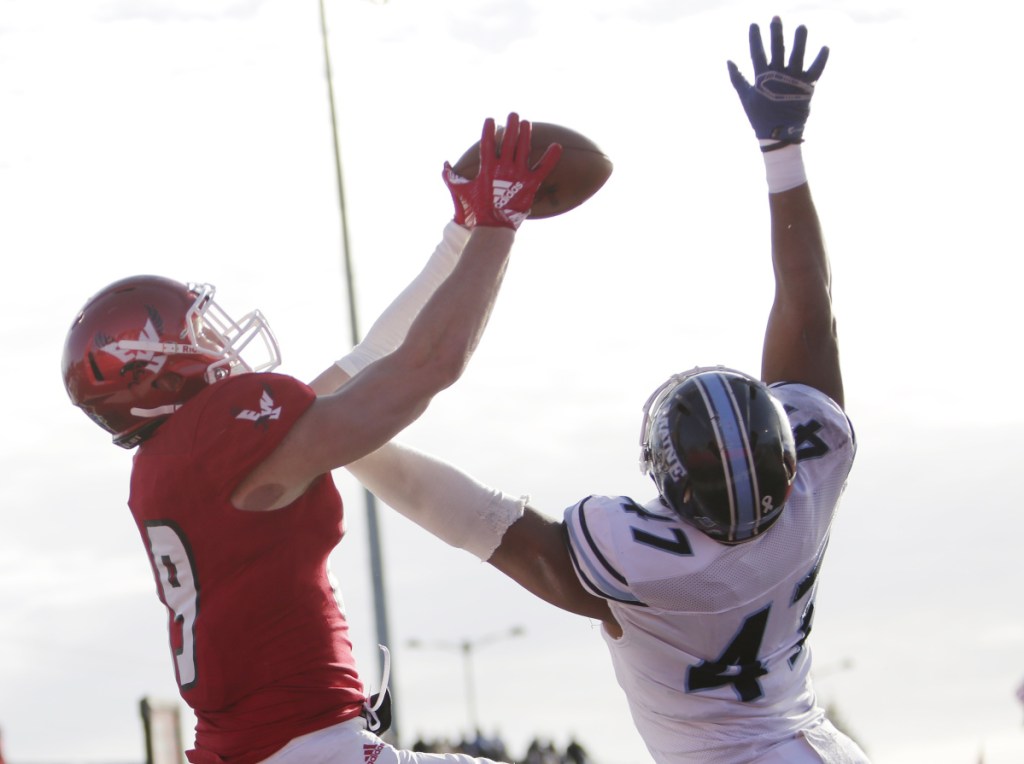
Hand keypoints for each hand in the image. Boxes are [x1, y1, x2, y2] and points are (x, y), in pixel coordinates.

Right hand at [443, 113, 562, 229]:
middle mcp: (503, 168)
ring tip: (526, 123)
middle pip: (508, 141)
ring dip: (526, 134)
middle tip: (514, 115)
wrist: (493, 226)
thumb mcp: (462, 191)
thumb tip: (444, 165)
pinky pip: (543, 168)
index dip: (489, 130)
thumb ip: (452, 177)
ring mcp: (517, 175)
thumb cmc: (477, 208)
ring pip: (523, 149)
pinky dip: (551, 158)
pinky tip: (558, 146)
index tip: (491, 119)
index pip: (487, 143)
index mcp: (487, 168)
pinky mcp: (530, 184)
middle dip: (511, 126)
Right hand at [727, 16, 828, 149]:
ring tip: (802, 27)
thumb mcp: (745, 98)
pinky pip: (817, 69)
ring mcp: (793, 80)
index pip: (757, 52)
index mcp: (762, 78)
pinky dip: (822, 58)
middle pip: (777, 48)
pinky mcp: (807, 86)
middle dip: (776, 32)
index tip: (754, 24)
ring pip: (798, 54)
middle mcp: (778, 75)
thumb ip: (737, 78)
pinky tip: (825, 47)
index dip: (755, 38)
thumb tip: (728, 60)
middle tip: (776, 17)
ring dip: (800, 39)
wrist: (779, 135)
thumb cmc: (760, 117)